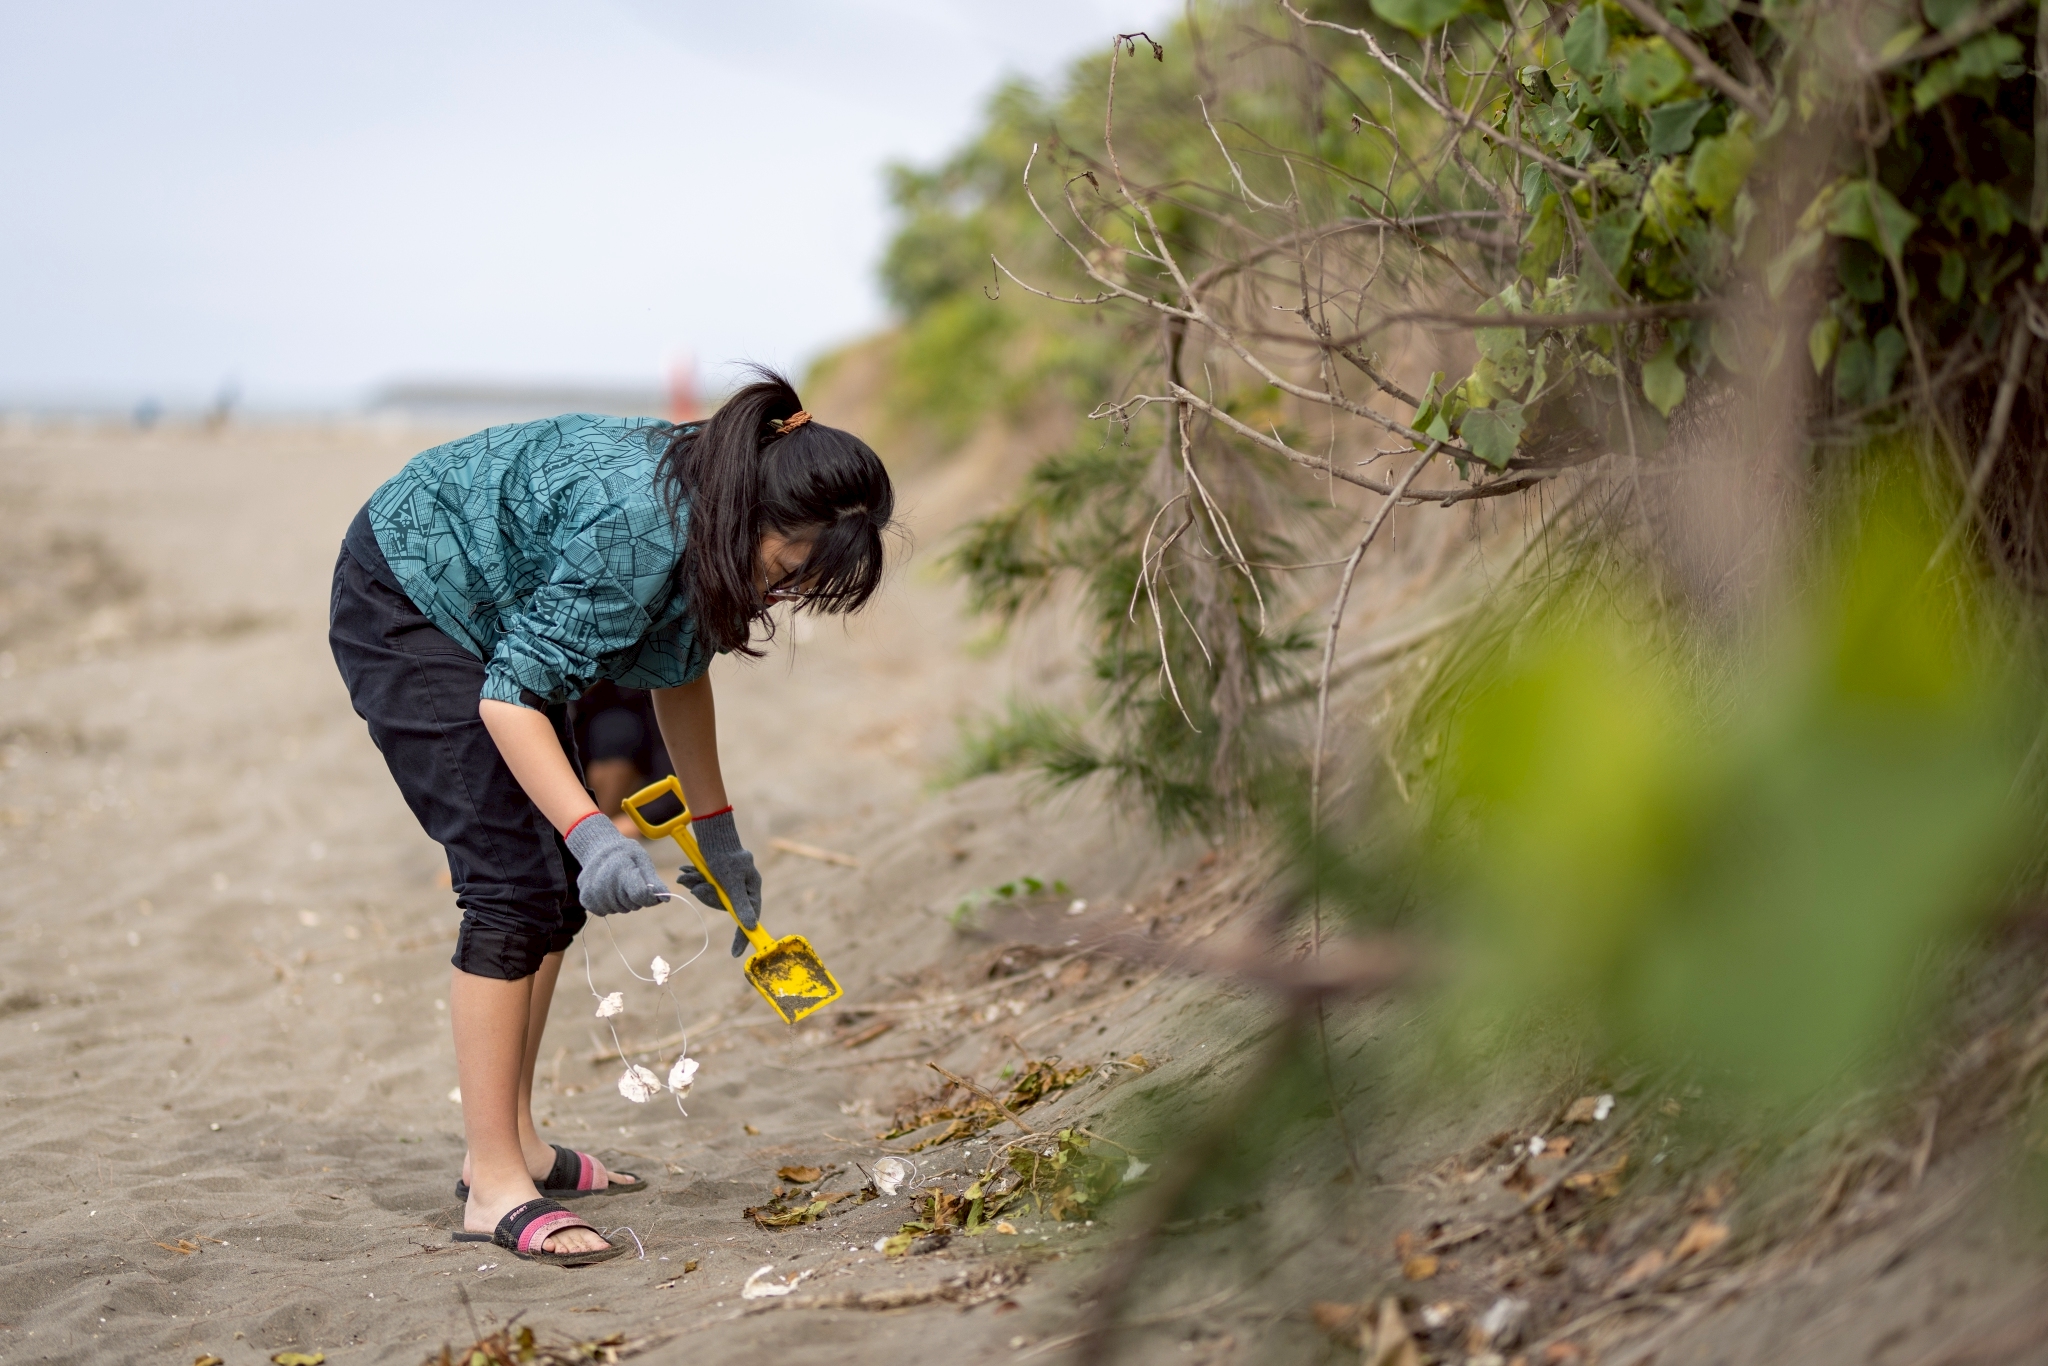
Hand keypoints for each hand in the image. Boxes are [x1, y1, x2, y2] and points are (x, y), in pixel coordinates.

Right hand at [564, 814, 668, 916]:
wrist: (598, 848)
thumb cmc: (625, 854)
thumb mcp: (642, 860)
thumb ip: (654, 881)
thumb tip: (667, 899)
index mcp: (621, 869)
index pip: (640, 895)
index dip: (649, 896)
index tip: (651, 889)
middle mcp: (604, 882)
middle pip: (632, 905)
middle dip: (636, 897)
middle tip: (631, 880)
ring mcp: (593, 892)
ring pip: (619, 910)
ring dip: (623, 901)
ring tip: (618, 883)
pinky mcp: (585, 899)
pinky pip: (605, 912)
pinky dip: (609, 904)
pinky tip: (607, 889)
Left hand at [677, 810, 760, 956]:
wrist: (713, 832)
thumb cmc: (726, 855)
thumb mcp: (732, 882)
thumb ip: (739, 903)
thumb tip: (751, 926)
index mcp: (751, 890)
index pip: (749, 919)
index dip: (743, 937)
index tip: (735, 954)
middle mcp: (741, 887)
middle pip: (723, 906)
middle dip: (705, 896)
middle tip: (695, 886)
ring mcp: (728, 882)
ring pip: (710, 895)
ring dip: (697, 885)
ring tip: (687, 874)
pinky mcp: (716, 876)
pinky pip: (704, 885)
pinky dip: (695, 880)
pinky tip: (687, 871)